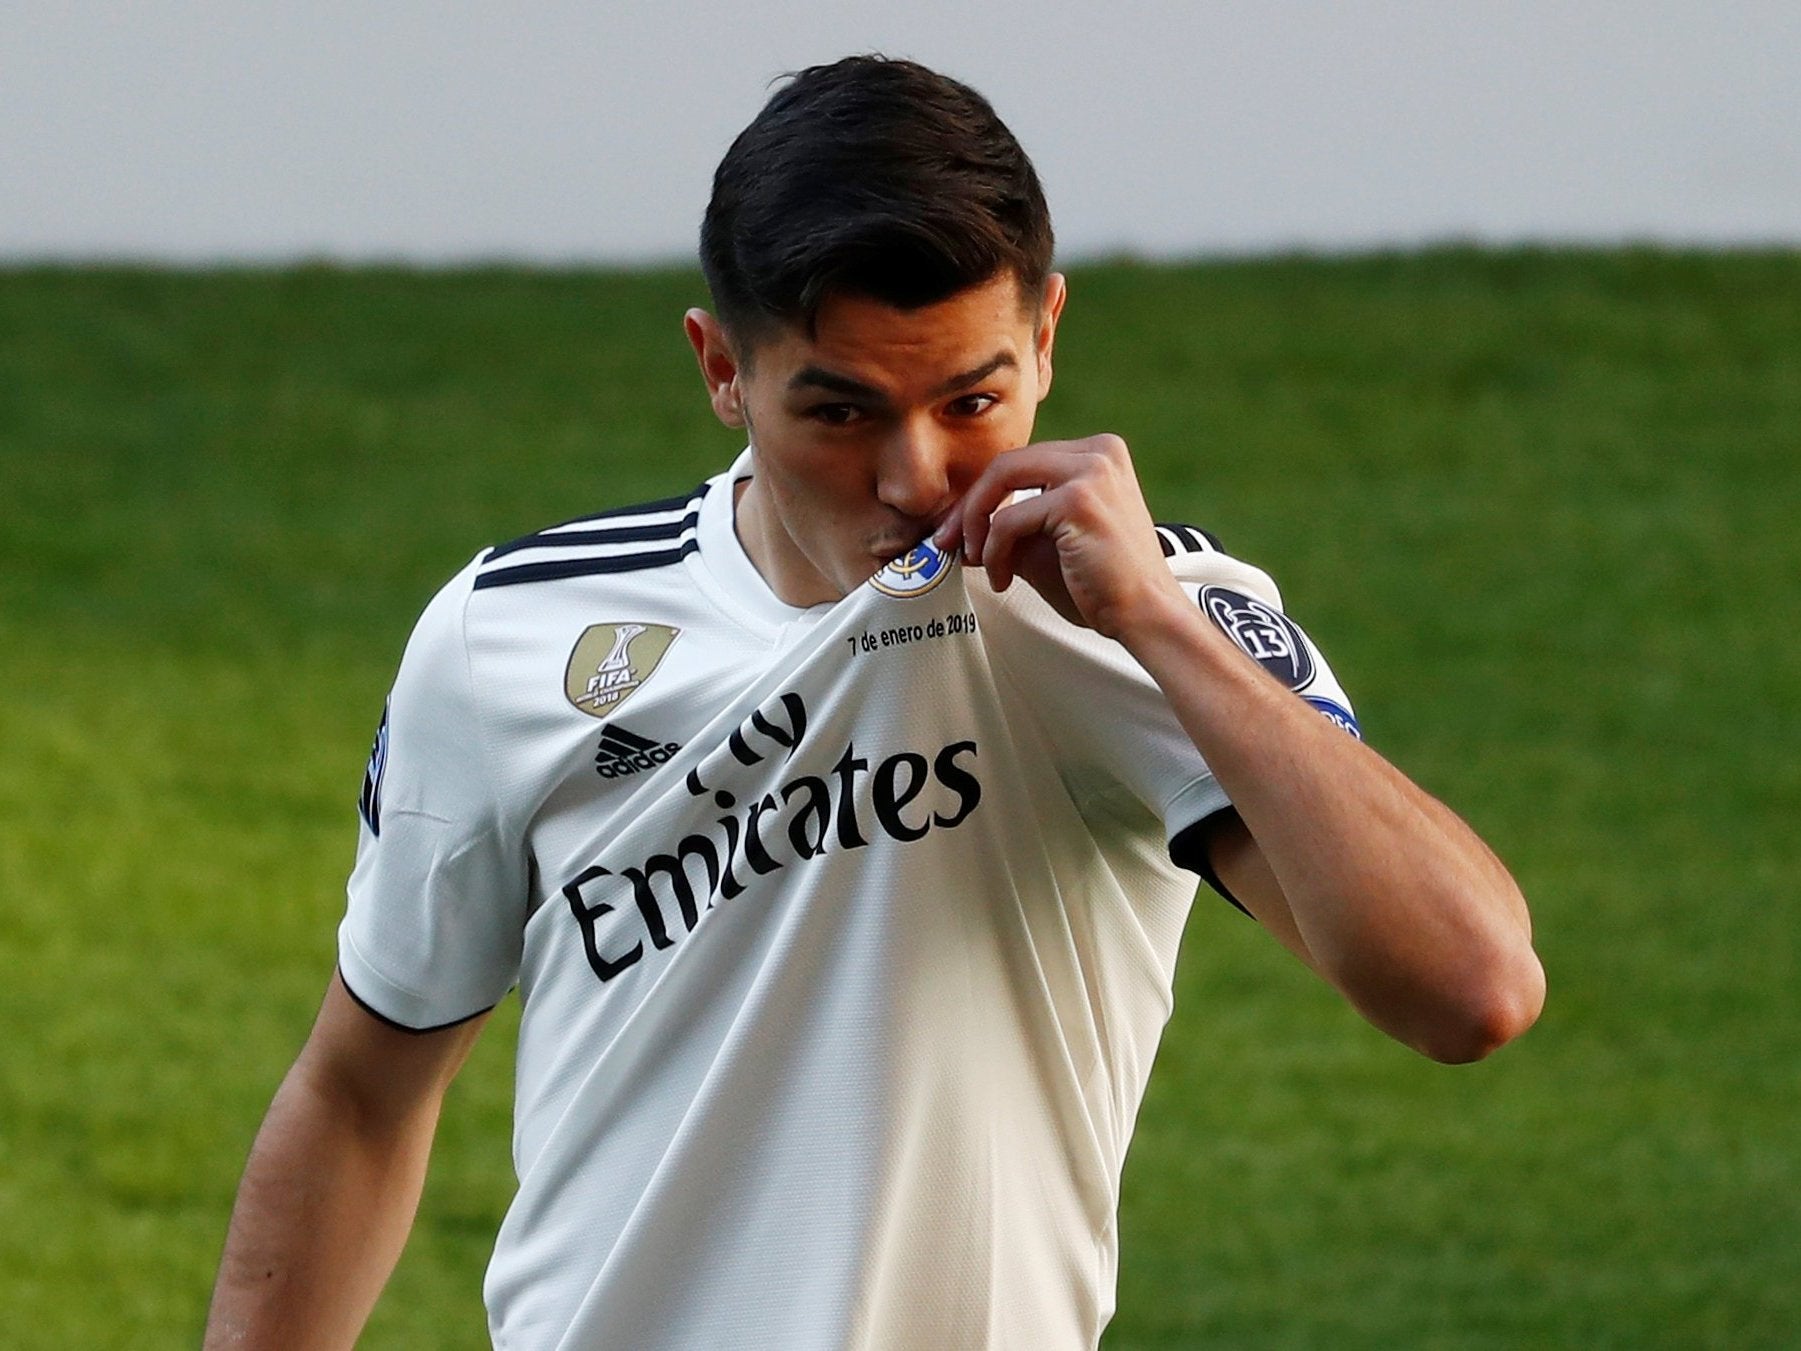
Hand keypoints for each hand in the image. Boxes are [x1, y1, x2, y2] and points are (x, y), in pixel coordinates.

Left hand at [933, 433, 1184, 639]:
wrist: (1146, 615)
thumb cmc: (1102, 585)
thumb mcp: (1046, 545)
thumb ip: (1009, 527)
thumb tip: (958, 529)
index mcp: (1097, 453)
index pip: (1020, 462)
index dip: (981, 496)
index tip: (957, 530)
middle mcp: (1098, 452)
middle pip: (1006, 464)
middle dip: (968, 506)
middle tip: (946, 542)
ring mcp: (1092, 471)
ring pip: (1001, 481)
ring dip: (977, 527)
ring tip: (977, 562)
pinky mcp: (1079, 499)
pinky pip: (1010, 520)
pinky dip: (995, 551)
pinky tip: (1002, 577)